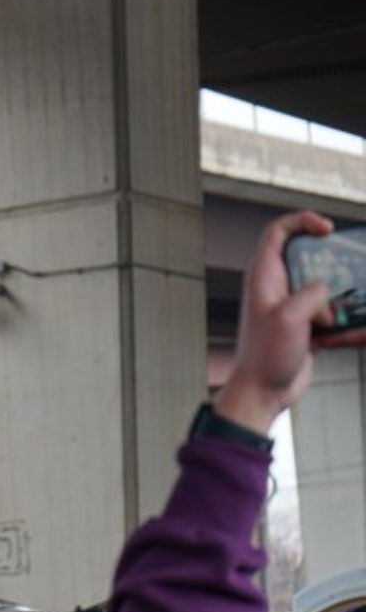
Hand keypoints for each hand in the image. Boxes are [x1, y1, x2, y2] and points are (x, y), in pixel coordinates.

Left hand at [216, 211, 365, 433]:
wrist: (263, 391)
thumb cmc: (265, 357)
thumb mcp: (289, 319)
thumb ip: (310, 294)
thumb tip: (324, 288)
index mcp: (264, 276)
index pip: (278, 232)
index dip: (302, 221)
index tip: (327, 227)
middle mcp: (276, 286)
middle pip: (309, 257)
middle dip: (332, 265)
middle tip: (348, 274)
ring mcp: (291, 305)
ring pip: (325, 287)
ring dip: (341, 298)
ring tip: (344, 314)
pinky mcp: (305, 323)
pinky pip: (331, 313)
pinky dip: (343, 321)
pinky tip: (347, 334)